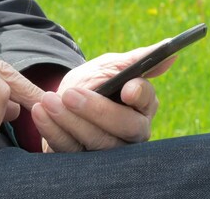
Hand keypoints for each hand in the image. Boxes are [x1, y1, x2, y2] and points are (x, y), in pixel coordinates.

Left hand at [31, 42, 175, 151]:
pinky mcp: (85, 162)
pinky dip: (53, 131)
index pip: (148, 101)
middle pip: (126, 128)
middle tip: (70, 94)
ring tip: (48, 101)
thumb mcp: (109, 66)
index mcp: (142, 105)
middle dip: (97, 111)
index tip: (127, 88)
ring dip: (69, 122)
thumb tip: (169, 47)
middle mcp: (132, 132)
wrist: (66, 101)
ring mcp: (110, 150)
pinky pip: (70, 151)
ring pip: (97, 143)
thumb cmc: (94, 82)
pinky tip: (41, 113)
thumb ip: (134, 60)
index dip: (140, 95)